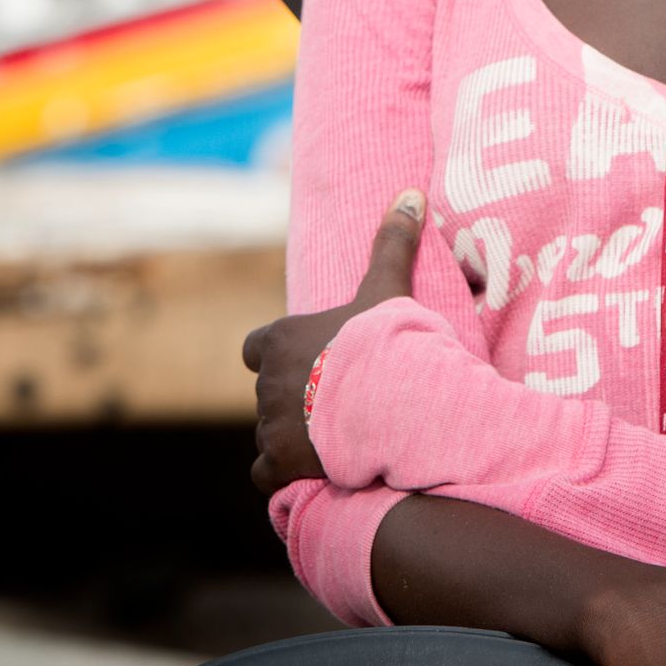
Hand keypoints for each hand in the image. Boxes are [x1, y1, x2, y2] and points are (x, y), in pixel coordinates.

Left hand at [242, 188, 425, 494]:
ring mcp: (269, 425)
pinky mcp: (278, 462)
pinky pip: (265, 472)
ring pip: (269, 432)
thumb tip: (410, 193)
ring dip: (291, 436)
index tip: (305, 360)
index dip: (276, 355)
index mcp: (279, 339)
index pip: (256, 348)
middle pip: (268, 392)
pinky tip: (311, 467)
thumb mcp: (388, 289)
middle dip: (292, 398)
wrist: (390, 403)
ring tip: (332, 437)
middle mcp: (265, 382)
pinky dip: (282, 472)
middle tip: (332, 401)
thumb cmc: (384, 342)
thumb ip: (393, 243)